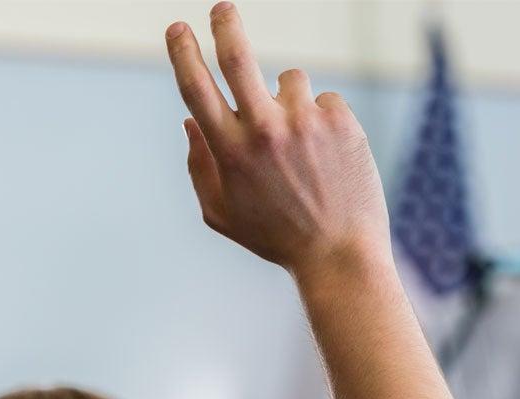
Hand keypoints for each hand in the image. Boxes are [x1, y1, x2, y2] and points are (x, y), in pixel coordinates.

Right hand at [165, 2, 390, 280]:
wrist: (340, 253)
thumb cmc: (277, 237)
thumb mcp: (223, 213)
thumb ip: (199, 166)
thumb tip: (190, 120)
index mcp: (230, 151)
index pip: (196, 87)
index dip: (183, 52)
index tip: (178, 29)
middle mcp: (264, 129)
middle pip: (237, 56)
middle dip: (224, 23)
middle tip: (222, 7)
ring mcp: (304, 122)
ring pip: (290, 80)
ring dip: (291, 102)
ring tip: (304, 147)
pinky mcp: (340, 120)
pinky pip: (324, 101)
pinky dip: (323, 121)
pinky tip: (330, 157)